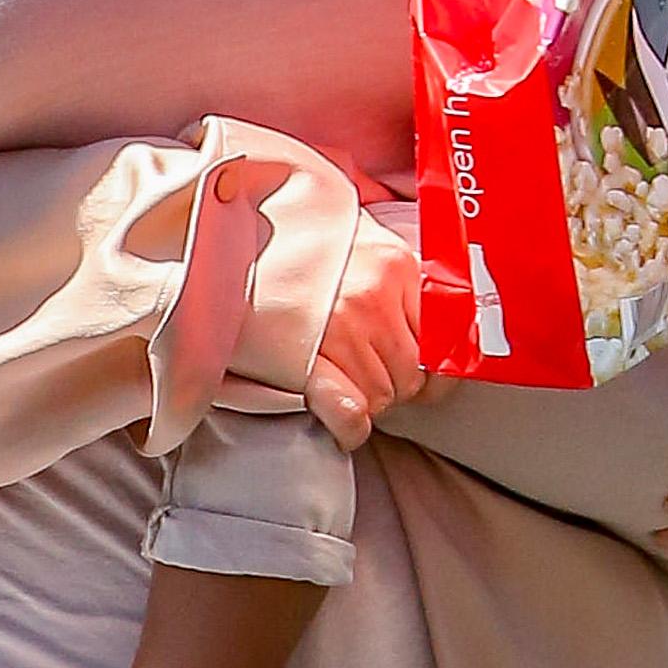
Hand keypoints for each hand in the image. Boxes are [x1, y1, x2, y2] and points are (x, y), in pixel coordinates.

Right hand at [303, 212, 423, 449]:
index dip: (432, 365)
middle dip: (396, 386)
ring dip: (367, 402)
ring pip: (382, 397)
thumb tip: (440, 321)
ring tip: (342, 382)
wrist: (226, 245)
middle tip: (368, 375)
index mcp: (395, 264)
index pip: (442, 337)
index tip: (423, 374)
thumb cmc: (293, 244)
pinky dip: (350, 428)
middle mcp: (375, 294)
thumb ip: (397, 273)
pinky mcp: (306, 360)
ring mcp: (341, 328)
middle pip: (413, 374)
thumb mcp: (359, 239)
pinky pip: (351, 414)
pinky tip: (344, 423)